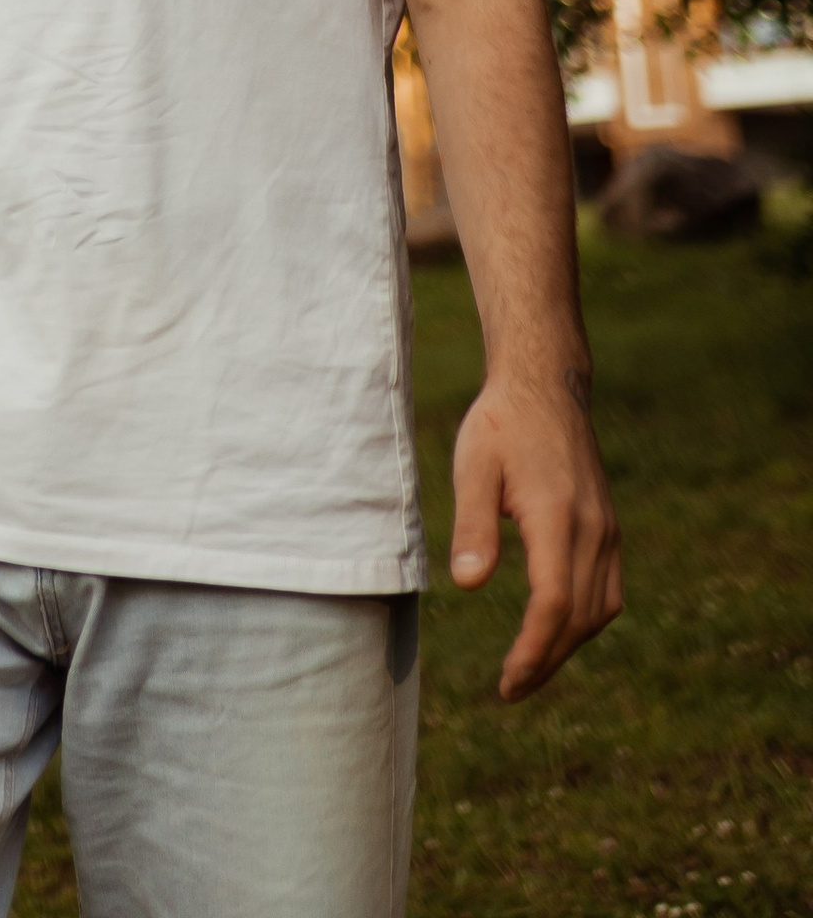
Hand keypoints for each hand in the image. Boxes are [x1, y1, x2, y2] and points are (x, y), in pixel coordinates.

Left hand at [446, 369, 623, 697]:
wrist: (546, 386)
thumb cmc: (500, 424)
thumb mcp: (473, 465)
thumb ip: (472, 523)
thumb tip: (466, 584)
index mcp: (556, 516)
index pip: (552, 603)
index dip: (532, 650)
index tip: (507, 683)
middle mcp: (592, 529)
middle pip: (578, 617)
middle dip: (546, 660)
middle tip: (511, 689)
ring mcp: (607, 530)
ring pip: (598, 610)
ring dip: (567, 646)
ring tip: (529, 669)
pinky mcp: (609, 528)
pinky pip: (607, 590)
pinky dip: (584, 621)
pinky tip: (557, 631)